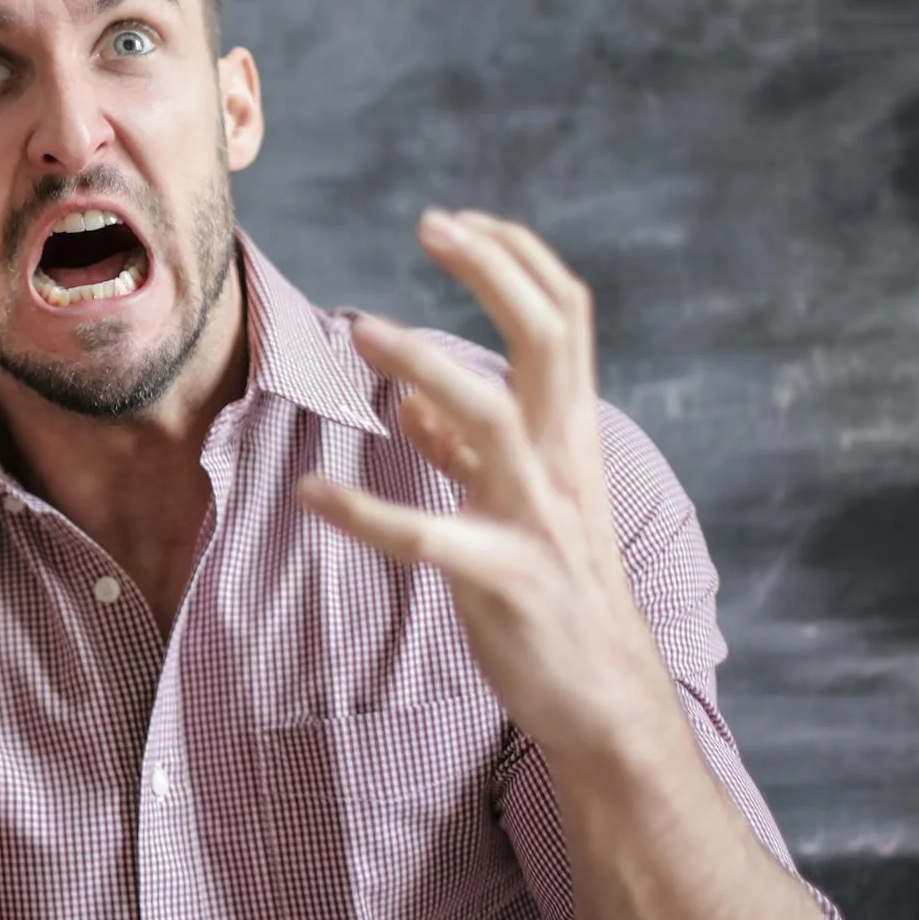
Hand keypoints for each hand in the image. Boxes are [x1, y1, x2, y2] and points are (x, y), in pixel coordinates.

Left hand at [297, 209, 672, 761]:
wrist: (606, 698)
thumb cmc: (557, 593)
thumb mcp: (517, 505)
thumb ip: (466, 451)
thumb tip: (414, 401)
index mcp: (570, 435)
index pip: (566, 316)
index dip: (517, 258)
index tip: (458, 220)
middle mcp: (563, 462)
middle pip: (548, 337)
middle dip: (491, 271)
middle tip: (430, 225)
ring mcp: (539, 519)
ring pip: (491, 416)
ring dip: (423, 364)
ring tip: (359, 330)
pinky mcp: (505, 581)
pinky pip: (430, 538)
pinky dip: (366, 513)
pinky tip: (311, 494)